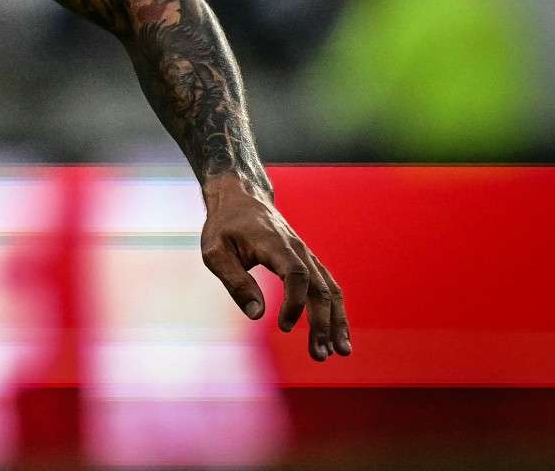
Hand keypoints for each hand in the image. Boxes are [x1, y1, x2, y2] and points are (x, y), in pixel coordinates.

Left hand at [200, 174, 350, 360]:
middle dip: (323, 323)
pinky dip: (335, 311)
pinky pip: (328, 287)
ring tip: (339, 352)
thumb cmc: (224, 226)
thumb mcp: (215, 251)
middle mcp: (298, 249)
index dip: (295, 303)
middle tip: (319, 355)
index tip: (284, 327)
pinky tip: (337, 335)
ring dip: (336, 322)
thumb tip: (257, 315)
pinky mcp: (308, 262)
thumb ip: (235, 282)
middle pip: (320, 288)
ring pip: (330, 290)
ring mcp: (307, 255)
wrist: (241, 197)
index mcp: (275, 244)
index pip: (297, 275)